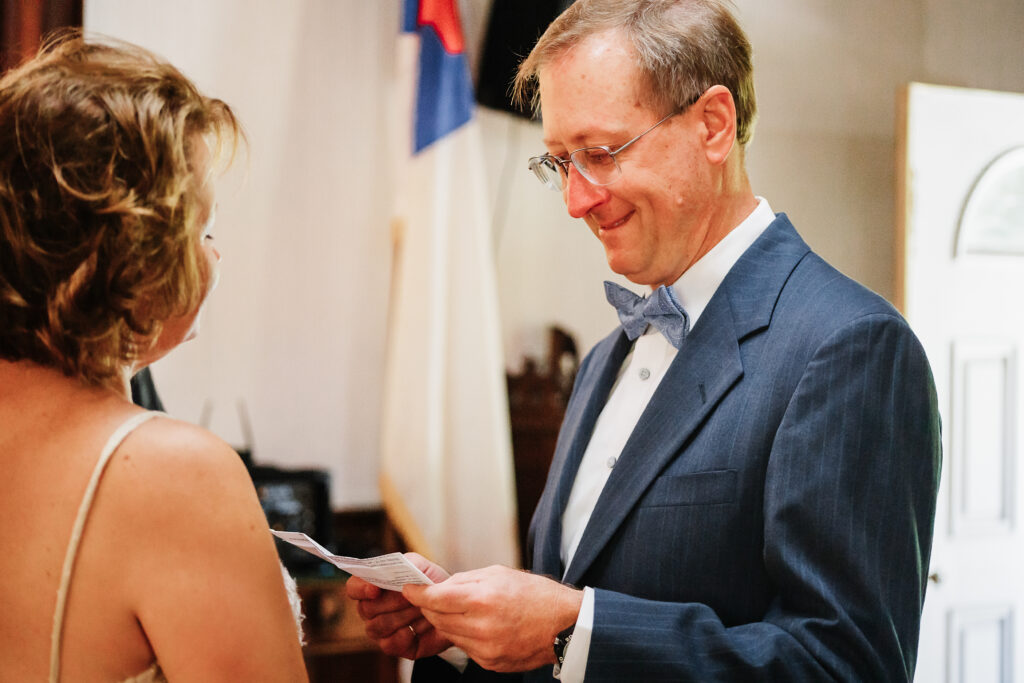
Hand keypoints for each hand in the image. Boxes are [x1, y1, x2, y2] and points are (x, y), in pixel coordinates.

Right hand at [345, 553, 451, 658]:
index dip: (360, 588)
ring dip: (402, 617)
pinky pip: (389, 644)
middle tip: (414, 598)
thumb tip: (392, 570)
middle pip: (366, 609)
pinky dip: (405, 635)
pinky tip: (417, 628)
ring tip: (421, 610)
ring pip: (376, 626)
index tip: (375, 589)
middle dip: (393, 602)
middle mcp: (372, 609)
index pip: (353, 587)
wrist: (453, 609)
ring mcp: (380, 629)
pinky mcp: (392, 646)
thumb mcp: (424, 568)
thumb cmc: (433, 586)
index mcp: (374, 586)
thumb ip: (408, 562)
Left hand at [404, 565, 582, 671]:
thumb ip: (465, 580)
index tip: (408, 589)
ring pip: (449, 634)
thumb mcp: (498, 574)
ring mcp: (485, 649)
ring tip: (461, 610)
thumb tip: (439, 586)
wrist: (565, 625)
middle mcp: (481, 627)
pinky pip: (466, 648)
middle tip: (433, 598)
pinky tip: (479, 626)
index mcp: (482, 599)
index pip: (435, 599)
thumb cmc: (535, 594)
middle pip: (438, 618)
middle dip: (431, 607)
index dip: (417, 593)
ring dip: (447, 622)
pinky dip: (465, 636)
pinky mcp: (490, 663)